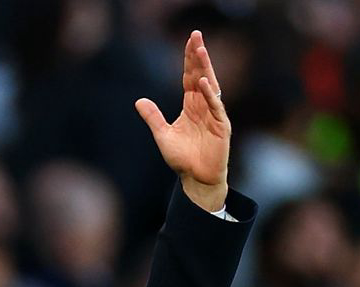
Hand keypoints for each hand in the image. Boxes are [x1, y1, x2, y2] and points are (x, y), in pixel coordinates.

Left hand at [136, 30, 229, 211]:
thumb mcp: (162, 135)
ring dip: (205, 68)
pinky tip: (203, 82)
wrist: (196, 178)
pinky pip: (215, 107)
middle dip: (198, 56)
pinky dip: (209, 94)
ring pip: (210, 86)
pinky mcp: (220, 126)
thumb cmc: (182, 159)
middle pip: (201, 75)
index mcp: (191, 106)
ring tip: (200, 50)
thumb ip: (153, 117)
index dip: (189, 60)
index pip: (190, 77)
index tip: (189, 41)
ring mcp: (214, 115)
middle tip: (196, 35)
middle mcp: (204, 106)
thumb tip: (139, 101)